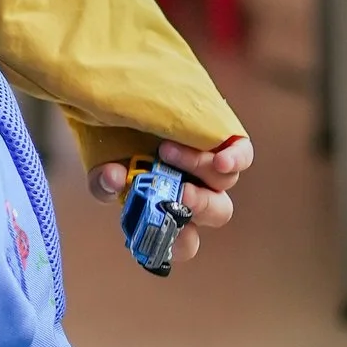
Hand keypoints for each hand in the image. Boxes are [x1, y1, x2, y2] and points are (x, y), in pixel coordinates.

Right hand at [87, 132, 253, 265]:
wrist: (129, 104)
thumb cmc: (117, 145)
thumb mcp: (104, 167)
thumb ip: (104, 182)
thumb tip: (114, 179)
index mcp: (172, 211)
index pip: (186, 242)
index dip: (181, 243)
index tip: (163, 226)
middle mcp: (198, 193)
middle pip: (216, 213)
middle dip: (200, 206)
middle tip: (180, 193)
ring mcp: (213, 169)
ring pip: (223, 181)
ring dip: (196, 168)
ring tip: (165, 150)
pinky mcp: (224, 143)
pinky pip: (242, 155)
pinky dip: (235, 159)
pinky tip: (221, 158)